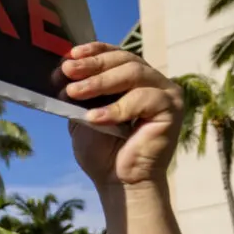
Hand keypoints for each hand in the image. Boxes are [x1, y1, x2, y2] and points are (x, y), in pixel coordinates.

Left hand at [64, 43, 182, 188]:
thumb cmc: (102, 151)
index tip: (70, 55)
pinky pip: (144, 99)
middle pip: (125, 60)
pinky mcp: (171, 109)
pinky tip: (95, 118)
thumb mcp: (83, 116)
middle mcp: (153, 82)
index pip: (116, 55)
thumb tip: (62, 71)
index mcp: (133, 80)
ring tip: (74, 92)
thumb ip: (78, 95)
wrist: (118, 182)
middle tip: (69, 70)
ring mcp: (165, 93)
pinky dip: (116, 108)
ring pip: (133, 73)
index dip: (95, 51)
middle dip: (93, 65)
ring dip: (100, 82)